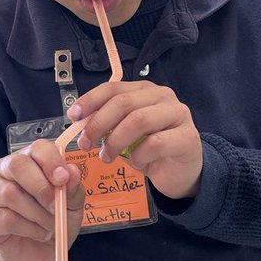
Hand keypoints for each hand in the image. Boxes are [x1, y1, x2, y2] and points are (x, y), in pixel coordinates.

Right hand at [0, 139, 85, 260]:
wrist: (39, 256)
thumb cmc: (54, 223)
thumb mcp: (71, 207)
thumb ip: (72, 189)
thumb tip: (72, 171)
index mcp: (30, 161)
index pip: (37, 148)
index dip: (51, 161)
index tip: (63, 179)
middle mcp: (6, 170)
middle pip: (17, 164)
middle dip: (41, 187)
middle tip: (56, 207)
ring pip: (10, 193)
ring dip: (36, 213)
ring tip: (49, 226)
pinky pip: (5, 217)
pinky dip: (28, 228)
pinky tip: (36, 233)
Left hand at [69, 81, 202, 201]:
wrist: (180, 172)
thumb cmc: (150, 150)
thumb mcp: (124, 134)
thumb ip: (107, 123)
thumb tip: (79, 121)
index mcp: (145, 90)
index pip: (113, 88)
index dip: (90, 100)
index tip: (73, 116)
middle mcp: (163, 96)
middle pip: (124, 103)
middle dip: (98, 124)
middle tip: (86, 144)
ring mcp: (178, 115)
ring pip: (139, 120)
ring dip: (116, 141)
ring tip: (107, 157)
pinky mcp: (187, 137)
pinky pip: (155, 144)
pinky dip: (138, 155)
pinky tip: (136, 163)